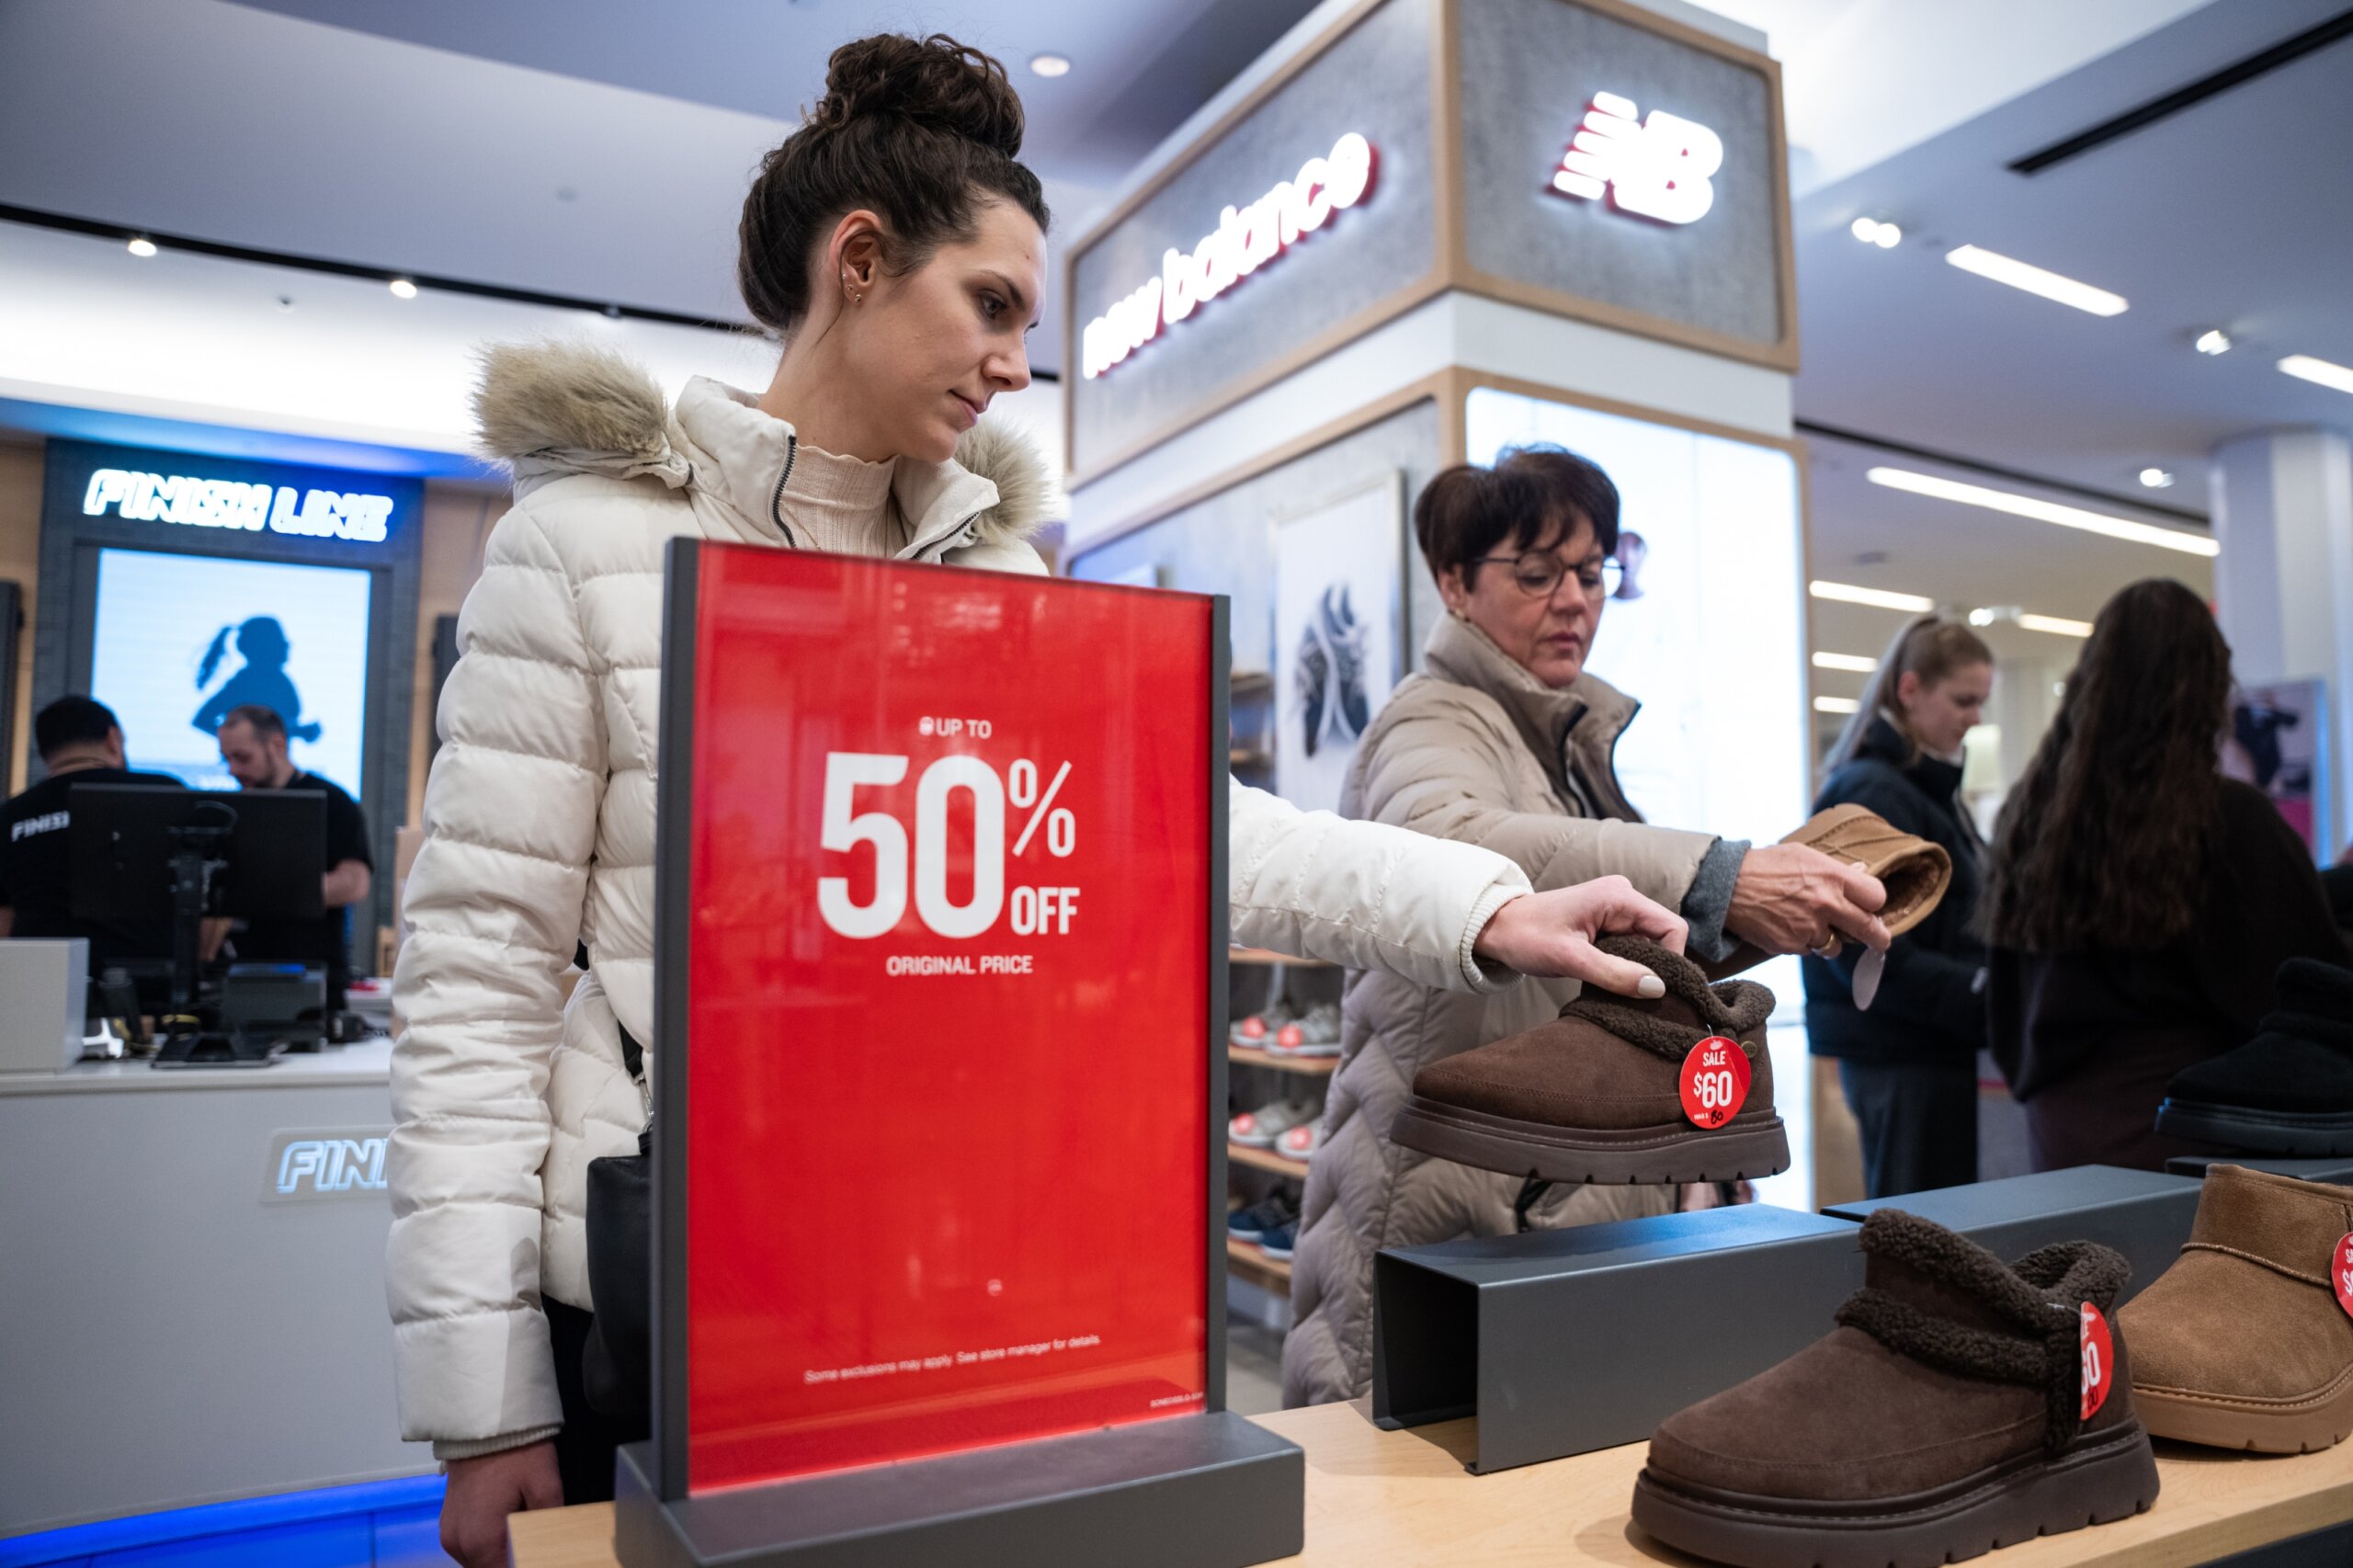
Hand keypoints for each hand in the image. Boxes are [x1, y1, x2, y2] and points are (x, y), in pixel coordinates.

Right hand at [441, 1441, 561, 1567]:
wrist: (484, 1422)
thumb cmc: (516, 1451)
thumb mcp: (545, 1486)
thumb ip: (549, 1526)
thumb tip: (554, 1548)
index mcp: (481, 1541)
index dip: (527, 1564)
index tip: (541, 1553)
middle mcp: (459, 1544)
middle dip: (513, 1559)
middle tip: (537, 1540)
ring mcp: (449, 1534)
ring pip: (480, 1561)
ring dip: (500, 1553)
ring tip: (522, 1530)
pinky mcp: (448, 1523)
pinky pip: (470, 1546)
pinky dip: (489, 1543)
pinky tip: (507, 1524)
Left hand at [1470, 876, 1686, 995]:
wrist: (1496, 928)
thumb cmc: (1526, 937)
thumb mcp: (1569, 959)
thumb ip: (1614, 973)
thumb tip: (1658, 988)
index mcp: (1619, 897)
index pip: (1673, 928)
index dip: (1671, 961)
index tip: (1653, 990)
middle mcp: (1623, 897)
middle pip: (1663, 938)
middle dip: (1654, 968)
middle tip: (1632, 995)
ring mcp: (1616, 909)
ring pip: (1649, 945)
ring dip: (1638, 969)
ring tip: (1615, 988)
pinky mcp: (1607, 922)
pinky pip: (1633, 947)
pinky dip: (1626, 966)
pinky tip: (1609, 979)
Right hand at [1725, 843, 1890, 957]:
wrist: (1725, 885)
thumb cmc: (1765, 866)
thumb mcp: (1803, 855)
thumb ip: (1834, 869)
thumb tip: (1862, 876)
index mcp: (1833, 876)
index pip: (1876, 897)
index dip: (1875, 904)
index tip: (1872, 909)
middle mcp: (1826, 903)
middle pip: (1869, 929)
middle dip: (1877, 938)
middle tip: (1879, 941)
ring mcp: (1809, 927)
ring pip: (1834, 946)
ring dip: (1827, 940)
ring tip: (1806, 923)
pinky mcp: (1791, 945)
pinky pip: (1807, 950)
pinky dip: (1800, 942)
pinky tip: (1785, 925)